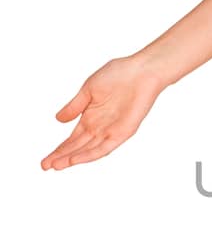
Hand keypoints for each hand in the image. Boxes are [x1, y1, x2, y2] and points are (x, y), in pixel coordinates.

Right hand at [41, 55, 164, 169]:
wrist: (141, 70)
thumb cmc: (119, 74)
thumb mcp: (88, 90)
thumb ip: (74, 107)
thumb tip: (58, 120)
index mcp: (91, 118)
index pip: (72, 139)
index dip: (59, 149)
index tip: (44, 159)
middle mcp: (100, 127)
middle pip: (77, 147)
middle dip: (60, 157)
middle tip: (44, 166)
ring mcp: (111, 131)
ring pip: (88, 150)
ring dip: (72, 158)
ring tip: (56, 166)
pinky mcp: (123, 132)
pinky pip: (105, 147)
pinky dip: (90, 154)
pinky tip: (76, 160)